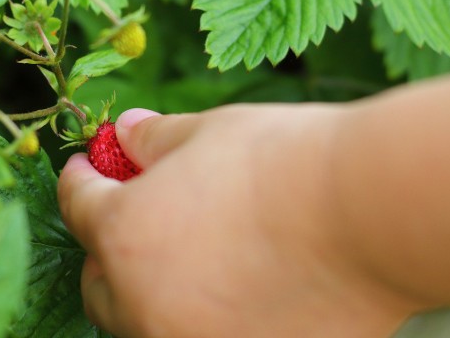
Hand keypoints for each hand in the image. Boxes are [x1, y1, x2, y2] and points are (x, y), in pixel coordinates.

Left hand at [57, 105, 416, 337]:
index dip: (78, 180)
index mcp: (124, 236)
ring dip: (149, 289)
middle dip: (107, 249)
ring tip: (187, 256)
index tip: (86, 169)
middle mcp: (144, 303)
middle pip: (99, 283)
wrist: (372, 215)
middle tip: (133, 217)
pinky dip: (202, 316)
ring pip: (143, 321)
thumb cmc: (284, 163)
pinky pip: (199, 336)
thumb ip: (152, 140)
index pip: (76, 207)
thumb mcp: (205, 132)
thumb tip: (125, 133)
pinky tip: (234, 286)